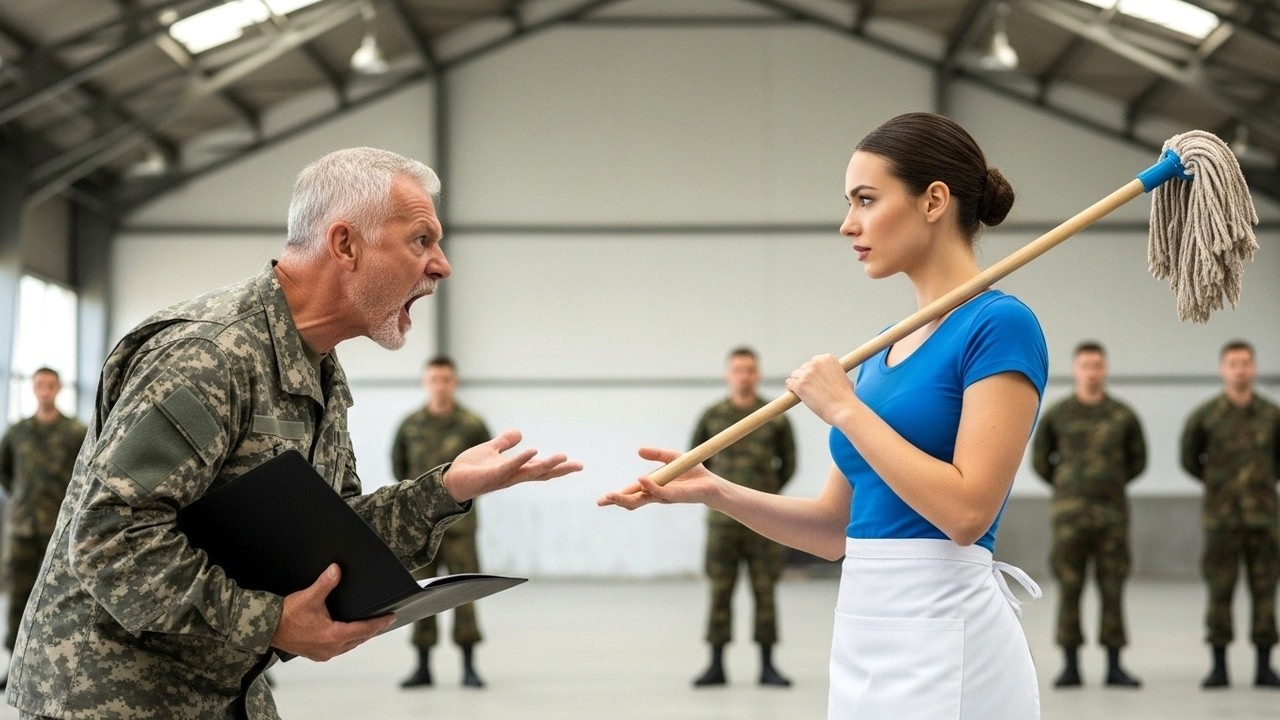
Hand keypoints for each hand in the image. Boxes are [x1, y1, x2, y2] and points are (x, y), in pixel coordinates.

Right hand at [270, 564, 393, 660]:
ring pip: (349, 645)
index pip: (364, 629)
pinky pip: (338, 648)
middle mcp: (331, 648)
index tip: (391, 617)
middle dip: (372, 629)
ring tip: (369, 626)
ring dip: (359, 636)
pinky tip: (347, 633)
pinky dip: (347, 640)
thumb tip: (336, 569)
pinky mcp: (316, 654)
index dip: (379, 623)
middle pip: (359, 639)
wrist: (267, 629)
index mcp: (333, 636)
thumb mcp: (309, 597)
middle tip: (384, 620)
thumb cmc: (286, 615)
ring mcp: (323, 653)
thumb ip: (325, 583)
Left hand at [442, 429, 583, 502]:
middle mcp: (513, 475)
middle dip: (560, 470)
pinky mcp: (493, 475)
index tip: (576, 463)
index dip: (558, 466)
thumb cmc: (470, 468)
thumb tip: (520, 433)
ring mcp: (504, 476)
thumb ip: (504, 443)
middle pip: (541, 473)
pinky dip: (523, 458)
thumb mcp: (490, 450)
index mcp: (515, 470)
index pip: (540, 468)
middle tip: (580, 466)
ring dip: (547, 464)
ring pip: (530, 471)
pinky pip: (511, 466)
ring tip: (563, 457)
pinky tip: (534, 450)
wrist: (450, 480)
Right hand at [597, 447, 722, 509]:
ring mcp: (664, 496)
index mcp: (652, 486)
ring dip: (626, 498)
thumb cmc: (692, 472)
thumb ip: (657, 454)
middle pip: (632, 500)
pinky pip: (659, 492)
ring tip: (612, 495)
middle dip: (617, 500)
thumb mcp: (672, 457)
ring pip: (642, 500)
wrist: (712, 483)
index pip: (631, 493)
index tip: (602, 500)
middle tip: (602, 501)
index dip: (617, 496)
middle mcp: (655, 494)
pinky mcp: (675, 495)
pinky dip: (649, 486)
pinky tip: (641, 479)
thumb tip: (638, 450)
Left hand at [785, 354, 857, 425]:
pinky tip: (796, 395)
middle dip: (807, 378)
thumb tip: (827, 374)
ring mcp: (807, 374)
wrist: (844, 410)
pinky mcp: (799, 385)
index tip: (817, 381)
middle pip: (803, 368)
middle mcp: (816, 363)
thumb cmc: (846, 397)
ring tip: (808, 394)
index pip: (814, 361)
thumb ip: (833, 372)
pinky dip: (791, 389)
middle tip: (813, 390)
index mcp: (827, 359)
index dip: (815, 372)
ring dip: (799, 383)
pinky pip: (789, 383)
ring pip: (795, 375)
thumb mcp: (843, 377)